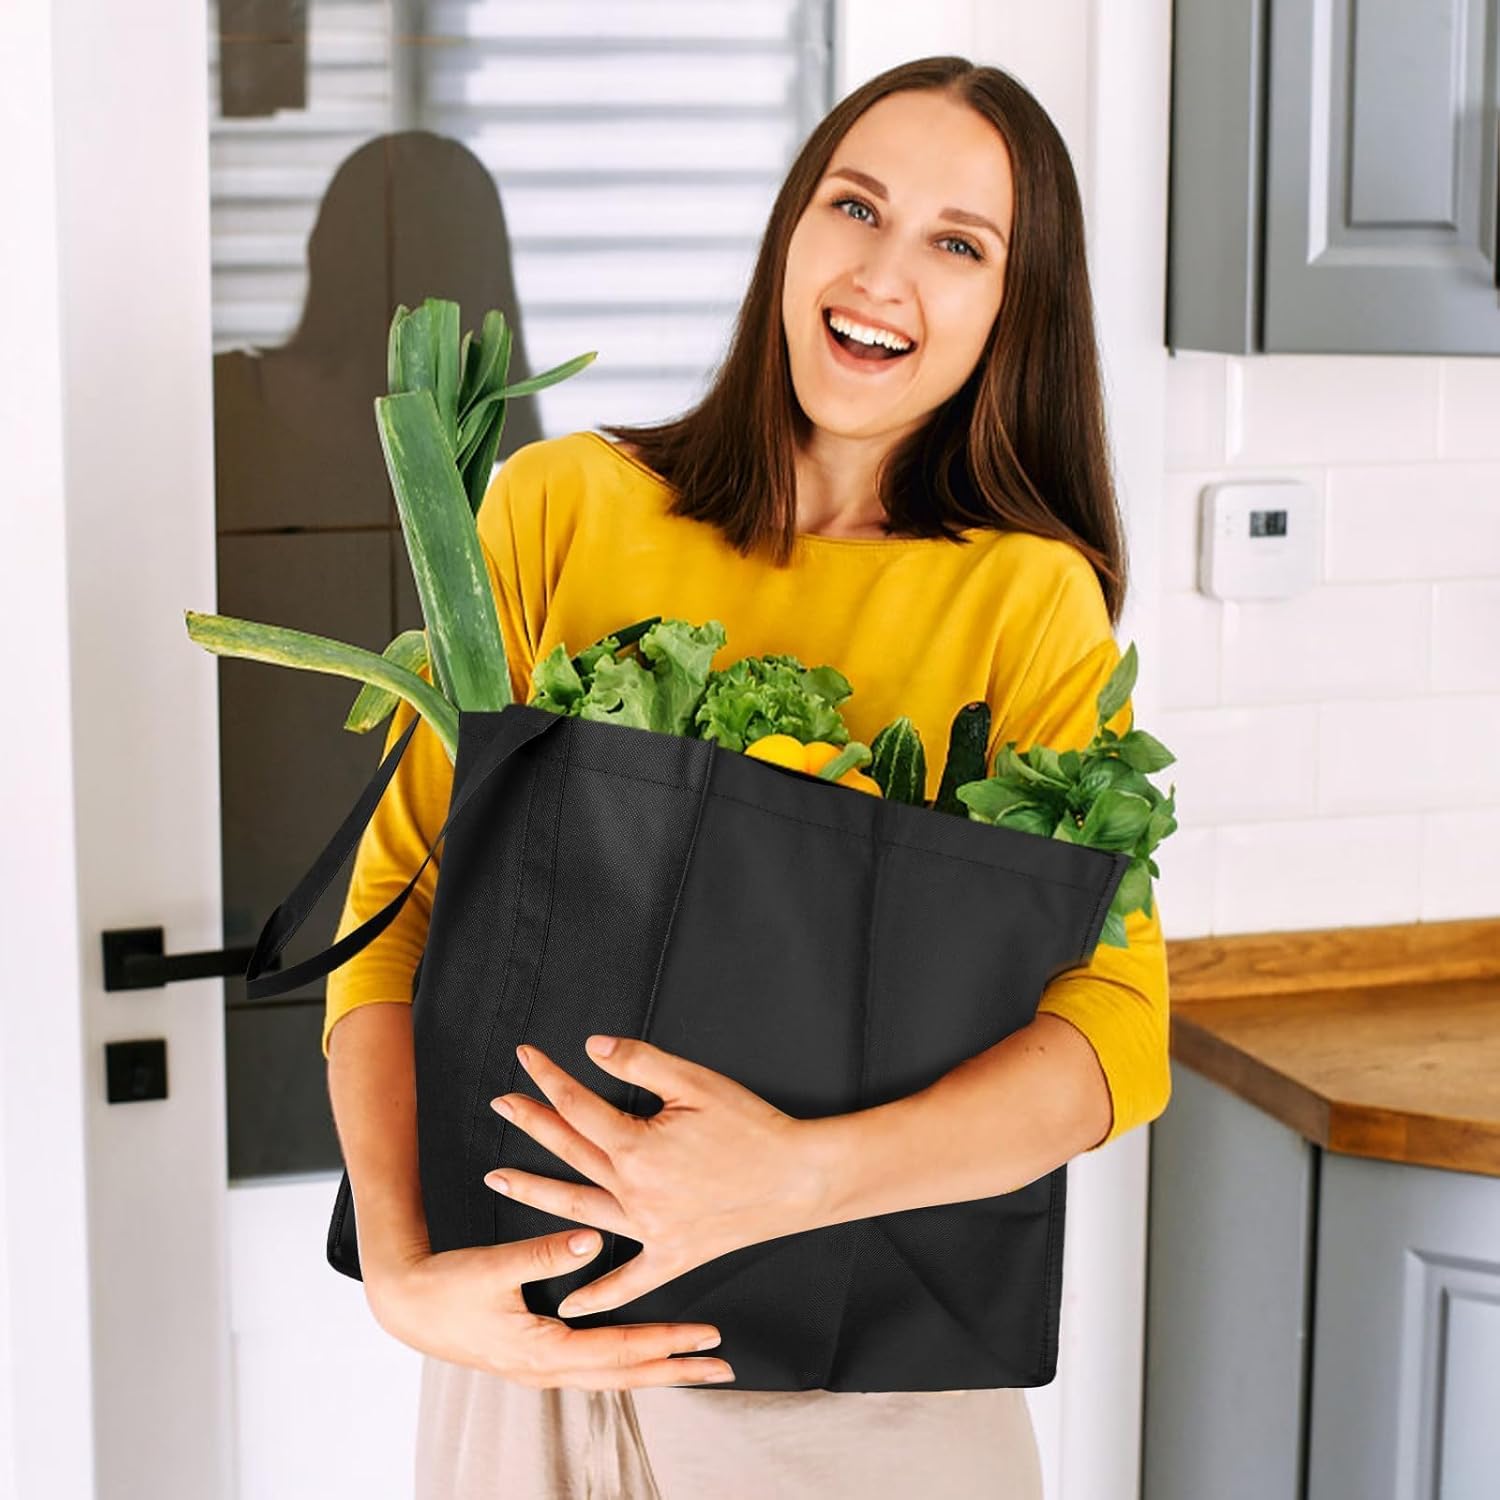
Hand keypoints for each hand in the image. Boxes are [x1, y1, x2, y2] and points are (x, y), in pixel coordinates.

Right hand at [362, 1233, 735, 1388]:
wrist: (404, 1305)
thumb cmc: (445, 1287)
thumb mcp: (493, 1267)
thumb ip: (544, 1253)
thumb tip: (592, 1239)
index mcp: (541, 1351)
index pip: (619, 1352)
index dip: (665, 1343)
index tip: (706, 1338)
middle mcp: (547, 1368)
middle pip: (625, 1375)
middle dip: (676, 1370)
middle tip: (722, 1366)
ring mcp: (542, 1367)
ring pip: (612, 1374)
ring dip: (656, 1368)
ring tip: (695, 1364)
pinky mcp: (537, 1357)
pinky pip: (594, 1365)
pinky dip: (627, 1362)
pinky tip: (643, 1355)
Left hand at [486, 1036, 828, 1317]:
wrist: (799, 1178)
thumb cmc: (751, 1126)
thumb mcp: (696, 1082)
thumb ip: (639, 1062)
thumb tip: (593, 1047)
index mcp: (637, 1148)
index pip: (579, 1106)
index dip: (550, 1077)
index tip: (526, 1056)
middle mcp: (634, 1192)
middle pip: (570, 1152)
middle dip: (532, 1123)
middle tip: (501, 1103)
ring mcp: (650, 1228)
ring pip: (580, 1211)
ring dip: (536, 1192)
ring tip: (499, 1177)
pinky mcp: (673, 1255)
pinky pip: (629, 1280)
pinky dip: (600, 1294)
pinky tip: (569, 1304)